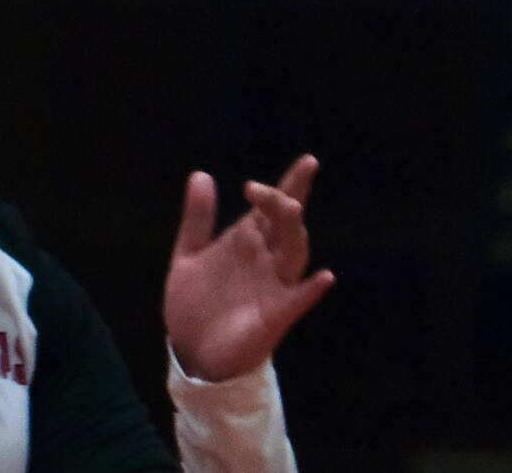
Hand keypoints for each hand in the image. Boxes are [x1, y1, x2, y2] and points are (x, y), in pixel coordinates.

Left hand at [162, 153, 334, 382]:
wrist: (189, 349)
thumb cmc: (194, 302)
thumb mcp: (188, 253)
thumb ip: (198, 217)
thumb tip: (202, 174)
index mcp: (247, 240)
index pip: (272, 208)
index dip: (291, 184)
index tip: (308, 162)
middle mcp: (265, 258)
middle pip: (286, 225)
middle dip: (284, 204)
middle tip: (272, 192)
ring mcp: (273, 285)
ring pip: (294, 253)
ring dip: (294, 232)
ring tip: (291, 209)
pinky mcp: (275, 315)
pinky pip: (299, 299)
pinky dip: (312, 289)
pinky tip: (323, 276)